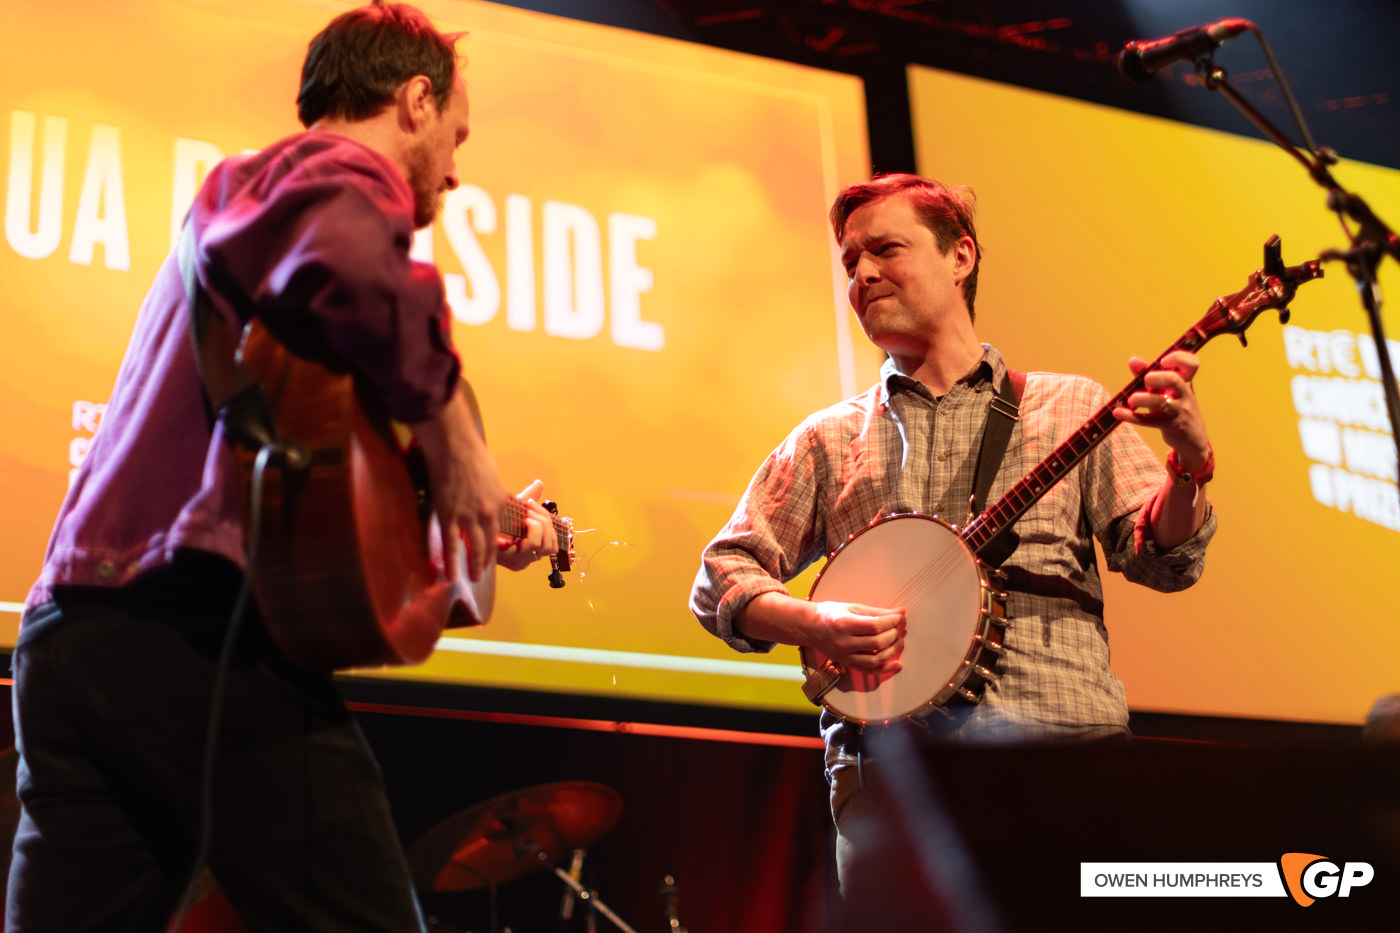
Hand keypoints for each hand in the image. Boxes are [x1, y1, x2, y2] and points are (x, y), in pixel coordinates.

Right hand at [409, 391, 508, 582]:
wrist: (455, 446)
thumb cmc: (473, 456)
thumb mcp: (492, 478)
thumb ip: (492, 495)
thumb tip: (490, 503)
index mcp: (501, 503)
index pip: (501, 530)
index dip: (498, 543)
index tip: (497, 552)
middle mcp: (488, 513)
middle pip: (490, 543)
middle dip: (487, 560)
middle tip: (483, 572)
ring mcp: (468, 516)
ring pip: (474, 548)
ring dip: (474, 566)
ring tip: (473, 577)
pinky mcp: (449, 516)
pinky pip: (450, 544)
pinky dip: (451, 561)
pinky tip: (450, 574)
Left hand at [496, 479, 560, 571]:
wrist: (470, 525)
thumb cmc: (489, 520)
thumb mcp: (512, 509)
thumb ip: (528, 499)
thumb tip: (539, 483)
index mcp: (530, 549)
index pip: (553, 543)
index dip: (547, 522)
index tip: (531, 504)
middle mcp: (528, 559)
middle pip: (550, 543)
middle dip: (544, 521)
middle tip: (529, 506)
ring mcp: (521, 561)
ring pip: (544, 544)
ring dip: (539, 525)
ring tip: (526, 515)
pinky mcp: (512, 560)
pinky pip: (531, 545)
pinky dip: (531, 530)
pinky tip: (522, 521)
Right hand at [810, 600, 904, 672]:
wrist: (810, 627)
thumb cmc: (830, 614)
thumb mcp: (852, 607)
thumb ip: (876, 611)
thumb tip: (900, 612)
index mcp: (843, 624)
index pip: (874, 625)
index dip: (891, 622)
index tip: (900, 617)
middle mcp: (843, 642)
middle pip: (876, 643)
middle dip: (893, 635)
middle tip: (899, 628)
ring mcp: (844, 656)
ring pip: (875, 660)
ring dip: (892, 651)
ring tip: (898, 641)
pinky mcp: (847, 664)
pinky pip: (869, 671)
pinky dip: (885, 669)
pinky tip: (897, 664)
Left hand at [1112, 350, 1210, 467]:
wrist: (1193, 439)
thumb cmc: (1175, 407)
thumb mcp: (1165, 389)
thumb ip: (1148, 373)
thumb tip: (1133, 360)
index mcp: (1185, 381)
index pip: (1191, 364)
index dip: (1178, 358)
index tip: (1163, 361)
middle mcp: (1184, 394)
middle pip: (1173, 379)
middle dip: (1156, 377)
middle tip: (1146, 380)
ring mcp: (1178, 411)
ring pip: (1160, 402)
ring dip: (1142, 399)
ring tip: (1131, 399)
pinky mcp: (1169, 426)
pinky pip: (1148, 420)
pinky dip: (1130, 416)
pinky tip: (1117, 412)